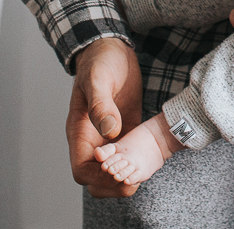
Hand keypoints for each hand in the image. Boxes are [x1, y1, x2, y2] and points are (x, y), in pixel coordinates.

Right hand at [68, 37, 143, 197]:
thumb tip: (109, 132)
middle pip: (96, 177)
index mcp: (79, 131)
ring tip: (146, 173)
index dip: (97, 178)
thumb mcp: (99, 79)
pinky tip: (153, 161)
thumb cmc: (100, 61)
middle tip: (136, 180)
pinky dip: (137, 163)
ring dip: (126, 177)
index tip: (117, 174)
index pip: (81, 168)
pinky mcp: (124, 130)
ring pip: (112, 170)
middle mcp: (92, 139)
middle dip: (113, 185)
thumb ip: (101, 106)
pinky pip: (127, 155)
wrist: (111, 48)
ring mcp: (108, 136)